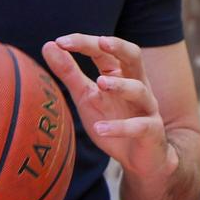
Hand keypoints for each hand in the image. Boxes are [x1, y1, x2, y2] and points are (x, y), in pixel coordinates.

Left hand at [43, 34, 176, 183]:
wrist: (139, 158)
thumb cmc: (113, 119)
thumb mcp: (86, 95)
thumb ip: (69, 72)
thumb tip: (48, 44)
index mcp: (120, 74)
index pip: (105, 51)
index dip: (85, 43)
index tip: (61, 42)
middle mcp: (136, 84)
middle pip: (133, 57)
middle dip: (119, 47)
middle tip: (101, 42)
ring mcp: (147, 107)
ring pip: (139, 90)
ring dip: (120, 85)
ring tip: (99, 84)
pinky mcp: (151, 131)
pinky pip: (139, 126)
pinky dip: (120, 127)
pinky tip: (100, 128)